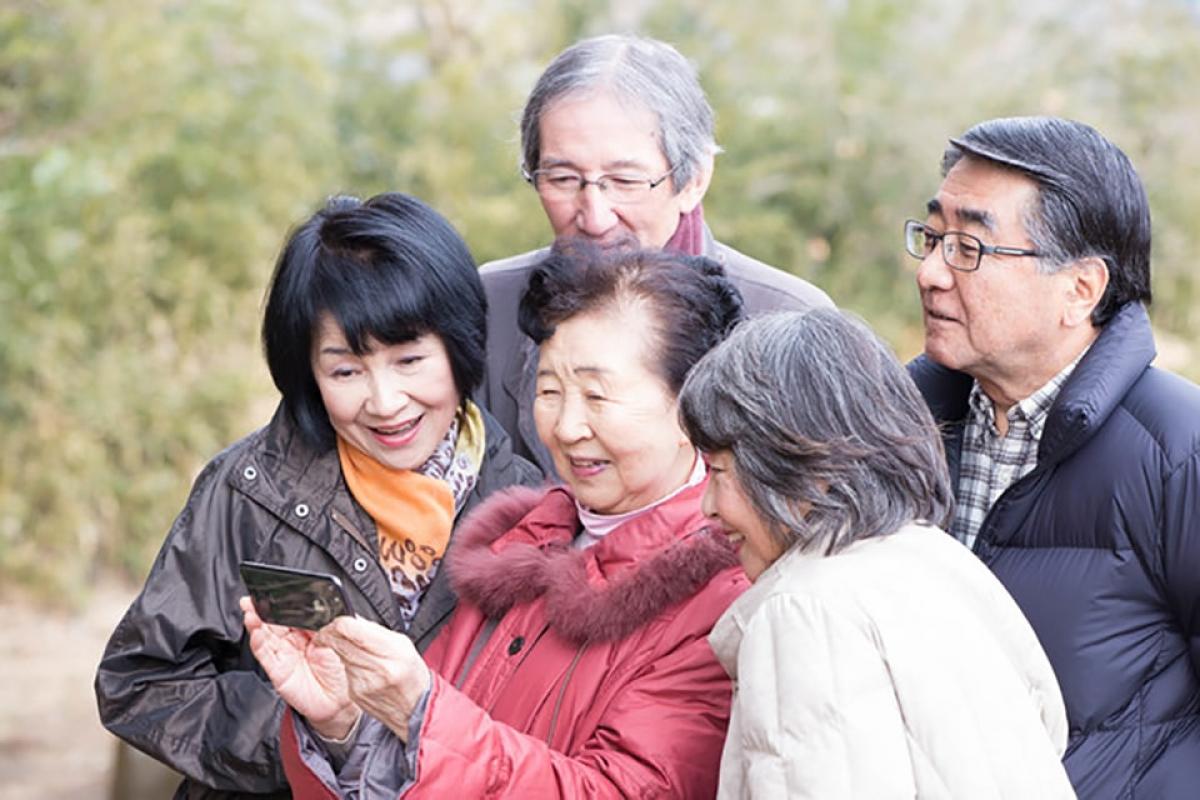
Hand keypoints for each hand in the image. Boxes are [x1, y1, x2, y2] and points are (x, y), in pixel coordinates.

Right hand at [240, 596, 359, 738]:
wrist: (343, 703)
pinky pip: (265, 654)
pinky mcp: (278, 671)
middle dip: (264, 608)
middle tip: (256, 596)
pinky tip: (256, 631)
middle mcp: (295, 640)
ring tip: (251, 610)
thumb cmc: (345, 671)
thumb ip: (333, 623)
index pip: (294, 611)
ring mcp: (285, 655)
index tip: (275, 590)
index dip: (284, 601)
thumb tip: (324, 605)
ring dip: (256, 621)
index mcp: (311, 629)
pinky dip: (258, 641)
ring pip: (266, 634)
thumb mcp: (343, 640)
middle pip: (275, 620)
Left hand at [317, 616, 430, 741]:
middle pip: (338, 642)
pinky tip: (363, 667)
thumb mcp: (404, 645)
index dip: (339, 622)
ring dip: (342, 648)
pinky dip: (349, 664)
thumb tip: (354, 620)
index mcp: (391, 652)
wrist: (415, 708)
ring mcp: (362, 683)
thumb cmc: (412, 674)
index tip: (338, 621)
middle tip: (334, 630)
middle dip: (332, 633)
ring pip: (339, 655)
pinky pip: (344, 671)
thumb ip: (377, 631)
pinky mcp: (354, 693)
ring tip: (358, 649)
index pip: (350, 629)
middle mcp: (375, 668)